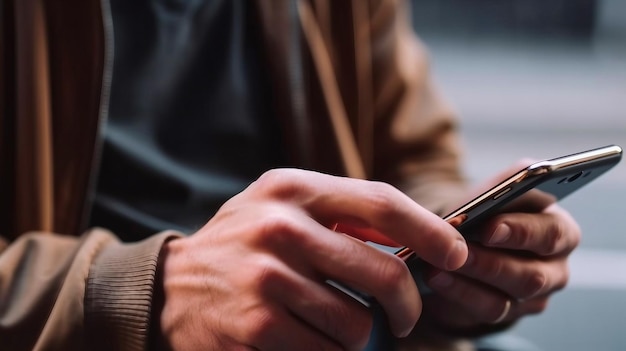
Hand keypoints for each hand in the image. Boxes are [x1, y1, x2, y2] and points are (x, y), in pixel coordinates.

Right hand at [154, 169, 467, 349]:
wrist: (171, 286)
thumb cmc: (244, 246)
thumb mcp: (283, 208)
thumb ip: (341, 213)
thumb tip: (419, 238)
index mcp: (294, 189)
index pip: (382, 204)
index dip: (431, 232)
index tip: (457, 253)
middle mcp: (280, 226)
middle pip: (382, 273)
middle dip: (409, 306)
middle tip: (406, 318)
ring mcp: (266, 276)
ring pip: (358, 324)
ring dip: (360, 335)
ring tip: (337, 327)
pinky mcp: (256, 325)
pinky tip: (309, 340)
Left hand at [416, 163, 580, 336]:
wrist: (466, 238)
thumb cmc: (487, 210)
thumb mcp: (497, 190)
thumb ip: (505, 185)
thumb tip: (495, 196)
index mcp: (561, 231)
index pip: (553, 234)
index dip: (522, 233)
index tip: (489, 229)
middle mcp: (555, 269)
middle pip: (531, 276)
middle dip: (490, 263)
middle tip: (458, 252)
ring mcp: (533, 298)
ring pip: (506, 300)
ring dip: (467, 282)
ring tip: (437, 267)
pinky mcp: (506, 315)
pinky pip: (484, 310)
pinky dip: (457, 294)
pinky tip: (436, 279)